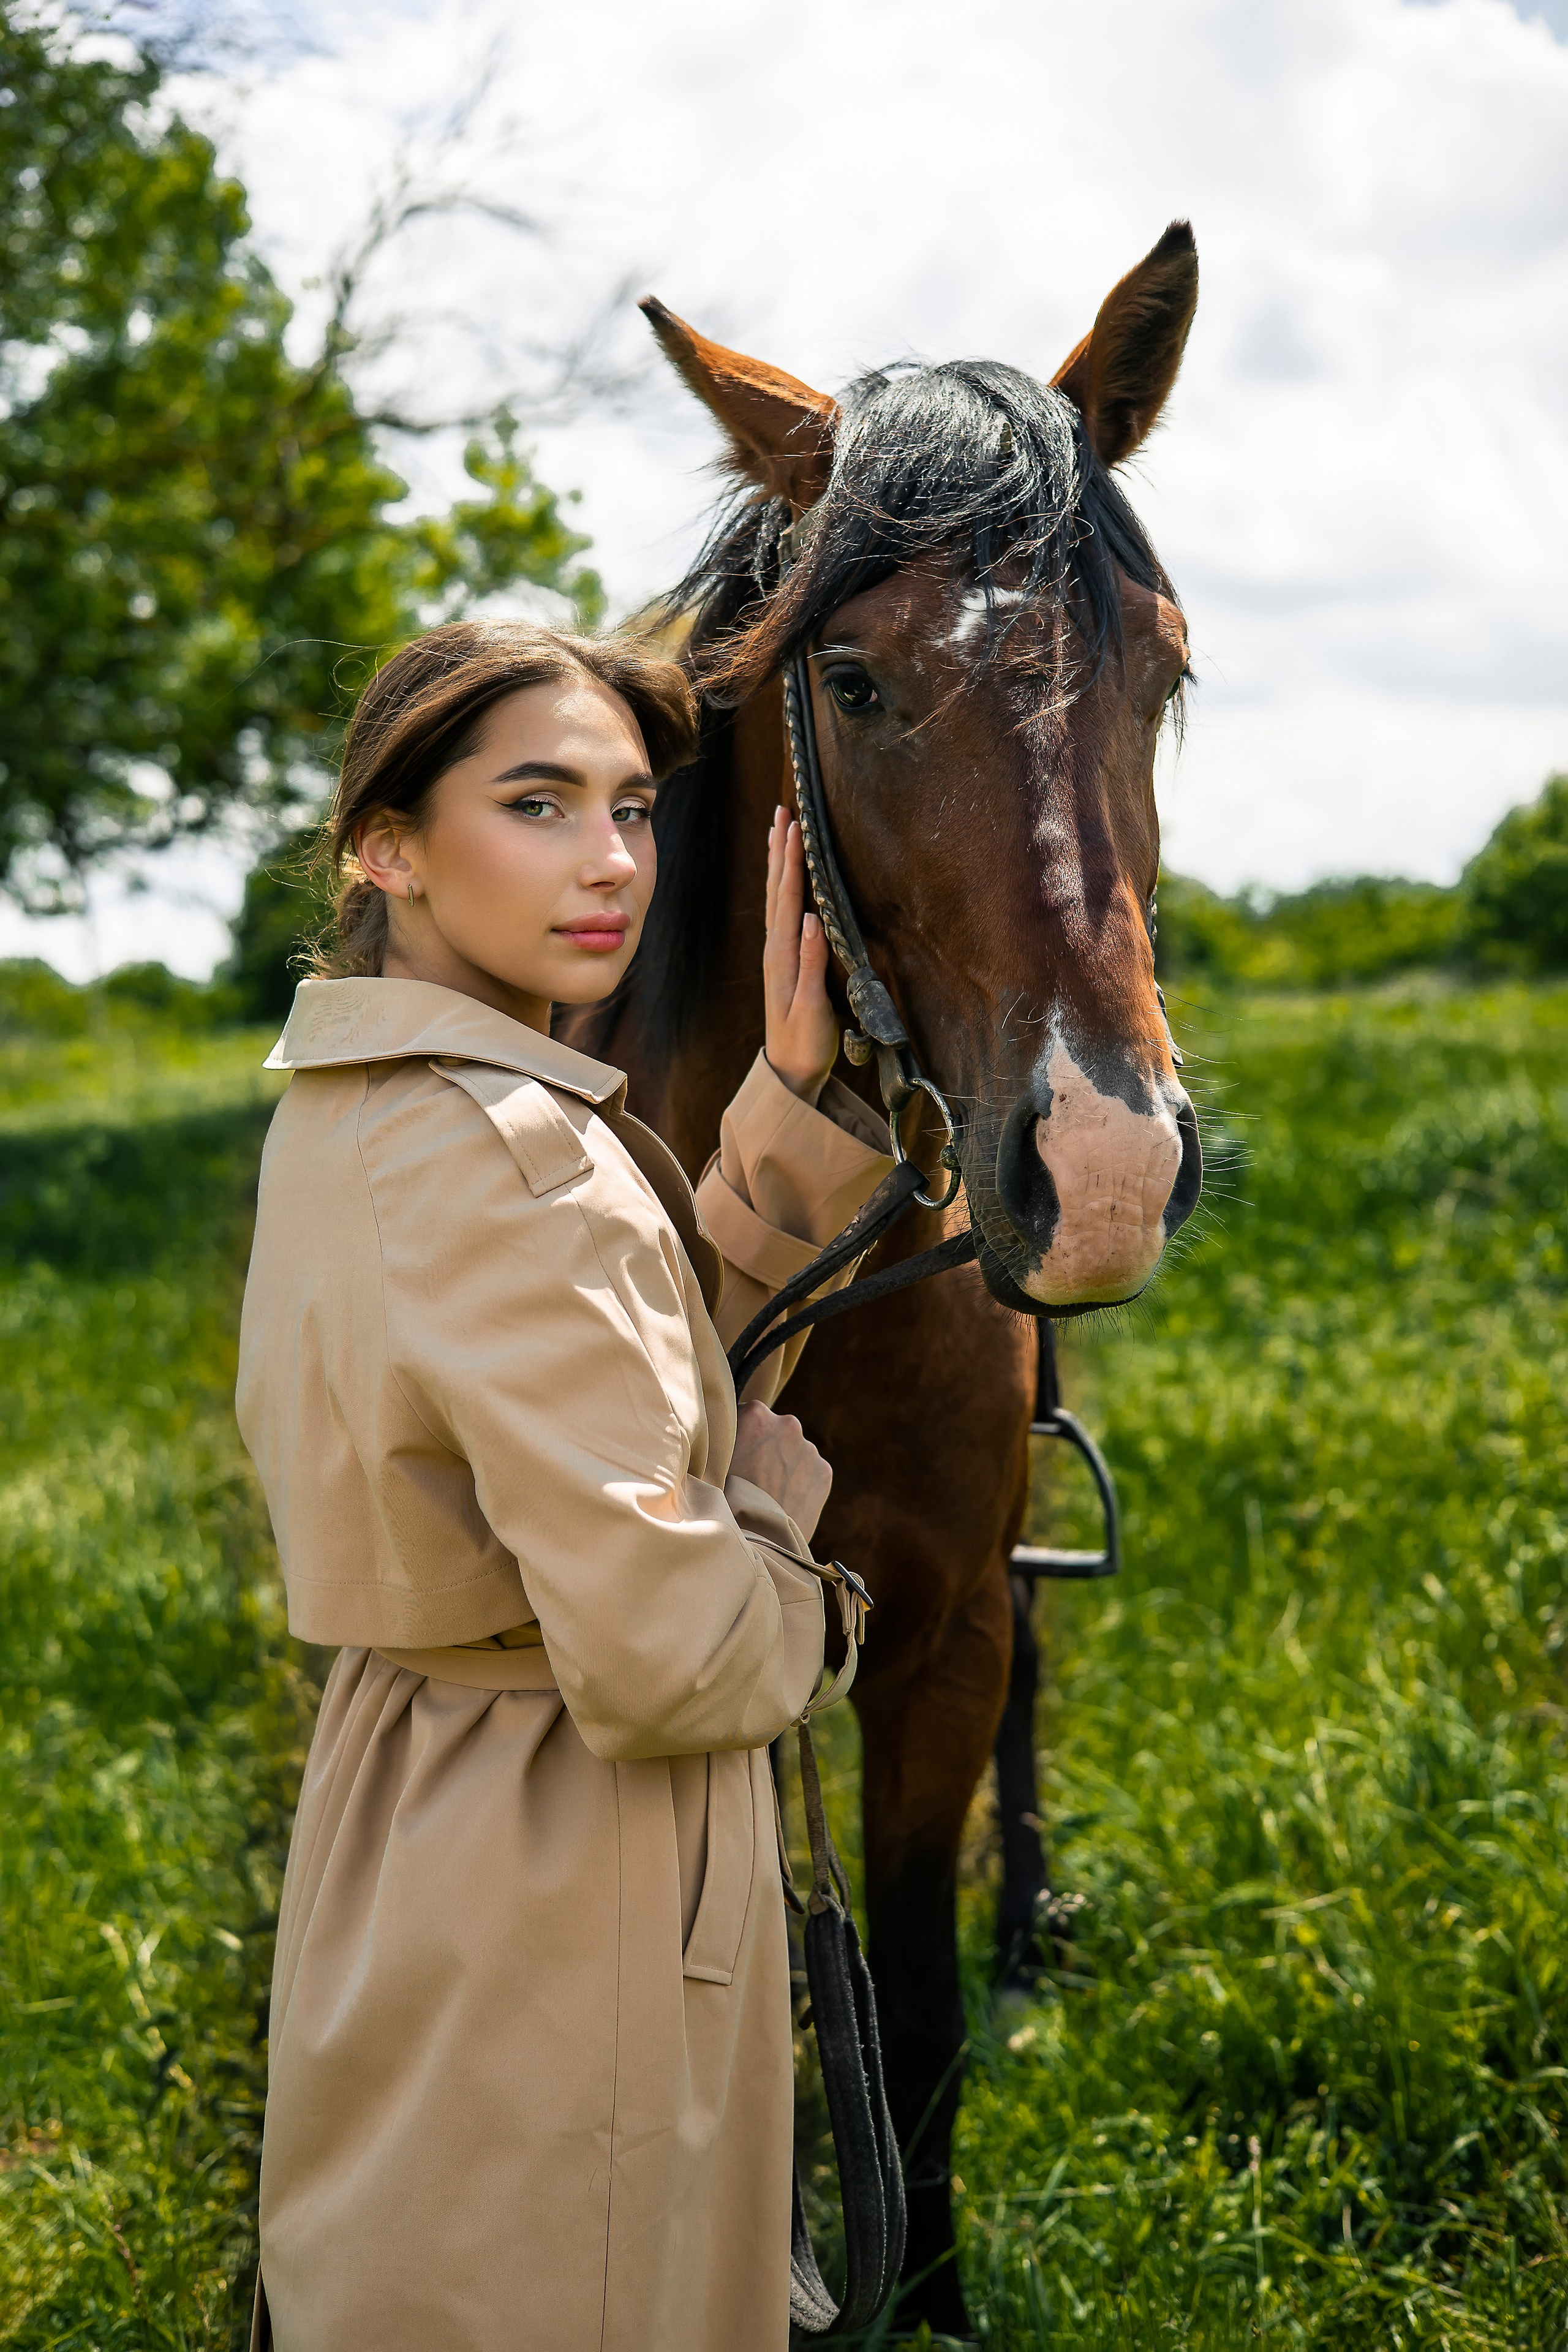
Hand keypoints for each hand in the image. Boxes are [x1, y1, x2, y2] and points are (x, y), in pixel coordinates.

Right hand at [729, 1399, 832, 1542]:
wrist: (755, 1540)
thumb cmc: (723, 1500)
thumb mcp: (713, 1460)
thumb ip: (723, 1440)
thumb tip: (723, 1435)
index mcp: (755, 1413)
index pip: (748, 1416)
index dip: (741, 1438)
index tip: (735, 1456)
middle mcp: (787, 1423)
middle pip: (774, 1433)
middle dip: (765, 1450)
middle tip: (751, 1477)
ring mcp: (809, 1448)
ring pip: (793, 1453)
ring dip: (783, 1466)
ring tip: (767, 1494)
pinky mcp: (824, 1471)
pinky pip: (809, 1472)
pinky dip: (799, 1483)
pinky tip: (783, 1501)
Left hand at [764, 806, 837, 1104]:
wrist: (789, 1071)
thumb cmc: (805, 1043)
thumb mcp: (811, 1007)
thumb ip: (811, 963)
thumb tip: (812, 918)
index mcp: (783, 955)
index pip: (787, 898)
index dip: (791, 861)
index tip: (795, 825)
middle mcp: (776, 949)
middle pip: (777, 889)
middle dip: (780, 849)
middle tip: (784, 811)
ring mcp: (778, 954)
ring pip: (776, 897)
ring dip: (778, 862)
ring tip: (780, 831)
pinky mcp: (784, 962)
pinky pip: (781, 912)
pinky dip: (783, 887)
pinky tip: (787, 879)